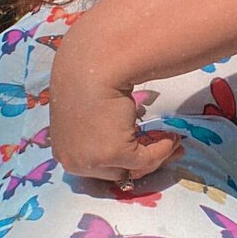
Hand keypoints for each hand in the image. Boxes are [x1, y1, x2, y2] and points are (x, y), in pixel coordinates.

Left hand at [48, 42, 181, 182]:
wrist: (95, 65)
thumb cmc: (88, 78)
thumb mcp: (87, 111)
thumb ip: (97, 129)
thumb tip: (121, 134)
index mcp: (63, 150)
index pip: (97, 166)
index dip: (124, 159)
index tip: (143, 150)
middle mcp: (72, 161)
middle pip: (115, 172)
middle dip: (143, 162)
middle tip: (166, 150)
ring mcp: (91, 161)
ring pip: (131, 168)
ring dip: (157, 156)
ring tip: (174, 142)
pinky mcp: (112, 155)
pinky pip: (145, 160)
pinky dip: (162, 150)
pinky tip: (172, 138)